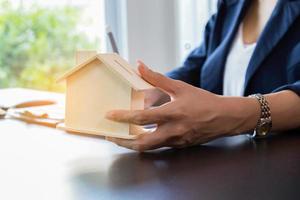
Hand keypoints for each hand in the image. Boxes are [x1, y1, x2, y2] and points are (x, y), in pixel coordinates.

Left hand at [106, 62, 258, 150]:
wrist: (225, 117)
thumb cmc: (203, 101)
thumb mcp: (180, 87)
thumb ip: (157, 78)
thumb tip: (140, 66)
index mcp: (172, 113)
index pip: (142, 118)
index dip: (123, 117)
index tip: (109, 115)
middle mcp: (173, 130)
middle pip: (142, 143)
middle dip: (122, 141)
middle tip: (111, 136)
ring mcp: (176, 141)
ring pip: (149, 148)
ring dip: (132, 144)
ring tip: (121, 137)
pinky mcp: (179, 146)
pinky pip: (159, 146)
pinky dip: (146, 143)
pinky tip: (141, 136)